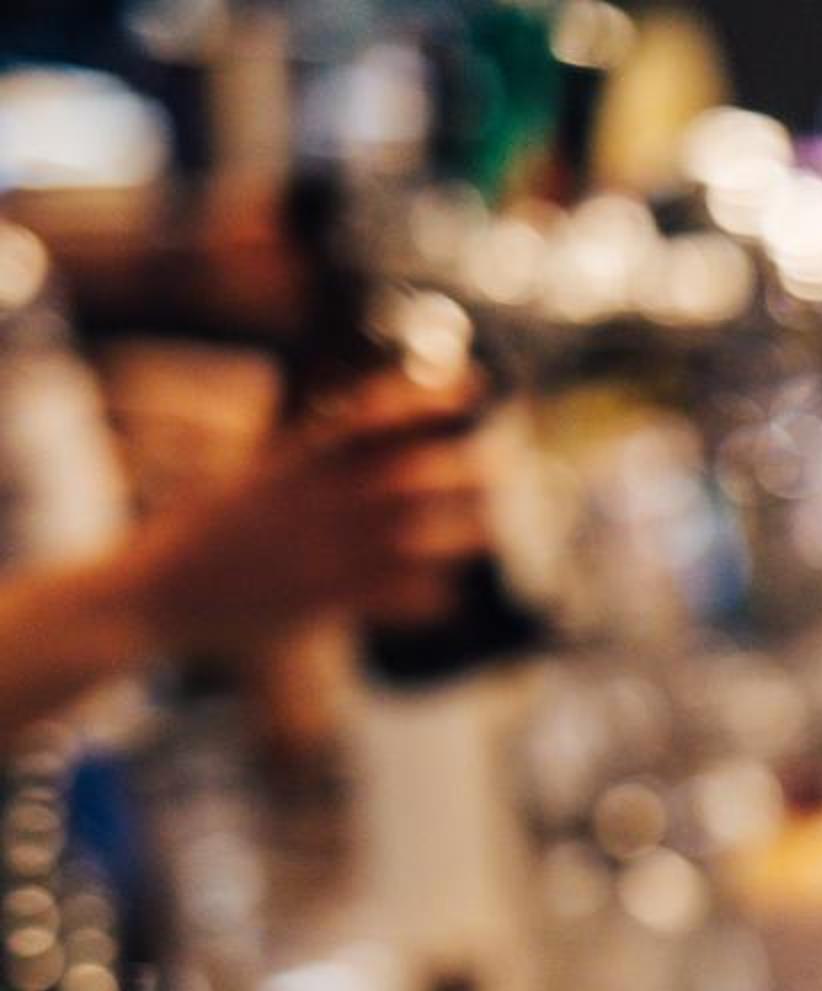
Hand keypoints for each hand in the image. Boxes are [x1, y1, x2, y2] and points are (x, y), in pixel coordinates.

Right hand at [124, 371, 493, 652]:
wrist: (147, 597)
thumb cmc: (201, 534)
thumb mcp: (244, 478)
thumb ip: (300, 451)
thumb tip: (353, 420)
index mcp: (286, 463)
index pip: (365, 417)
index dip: (423, 398)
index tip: (474, 385)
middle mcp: (305, 504)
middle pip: (398, 478)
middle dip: (457, 469)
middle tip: (503, 462)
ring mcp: (311, 555)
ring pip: (404, 538)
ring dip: (454, 532)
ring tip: (487, 528)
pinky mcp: (312, 604)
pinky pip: (383, 599)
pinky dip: (421, 597)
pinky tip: (446, 595)